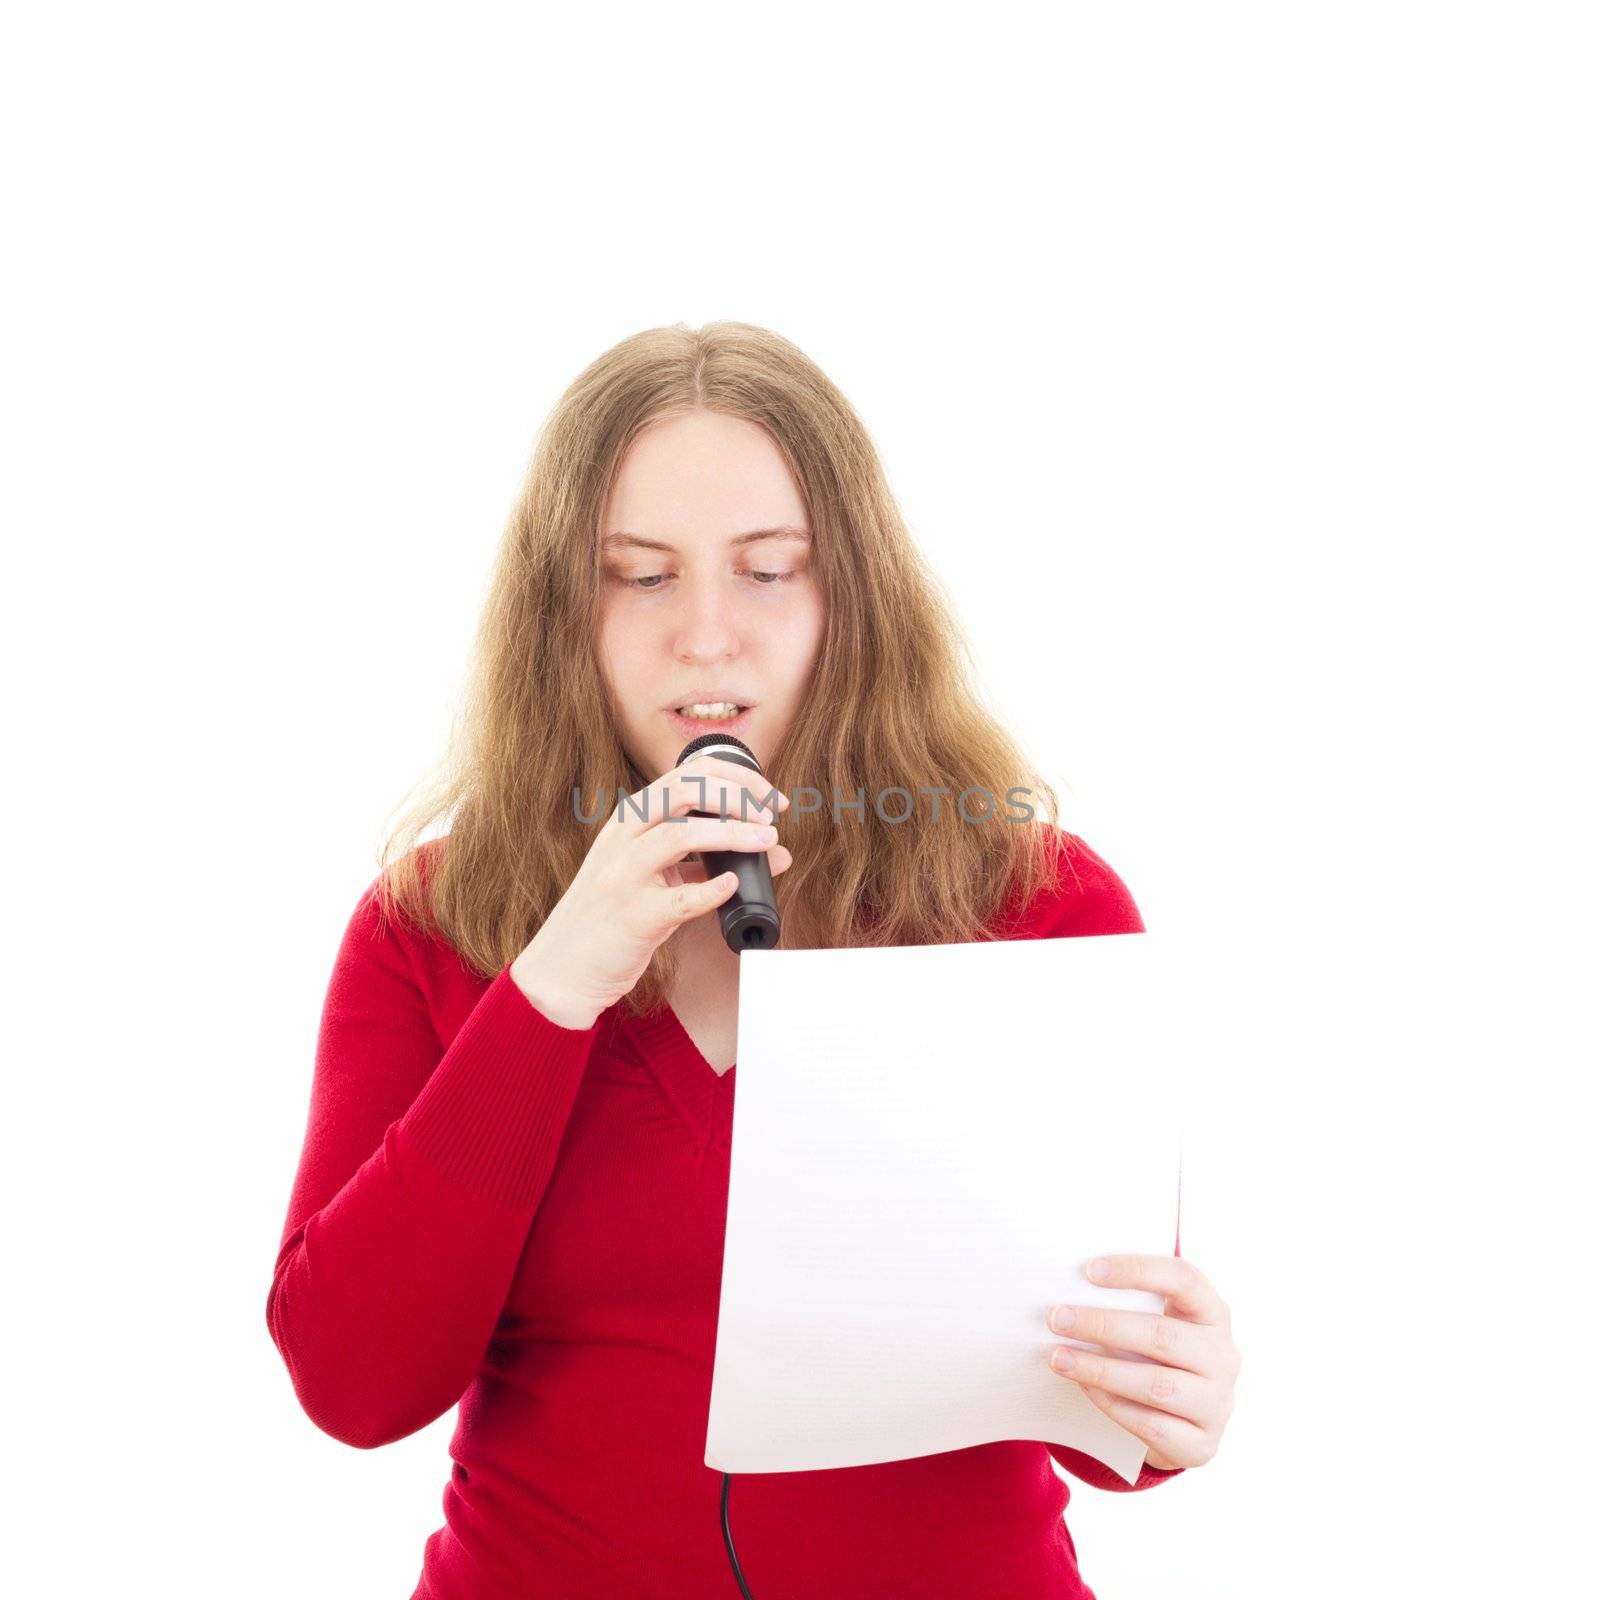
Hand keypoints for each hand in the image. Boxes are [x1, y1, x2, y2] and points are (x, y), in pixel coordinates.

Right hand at [510, 754, 793, 1027]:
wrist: (564, 967)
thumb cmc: (613, 917)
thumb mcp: (655, 877)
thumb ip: (707, 862)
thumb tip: (775, 852)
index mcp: (631, 819)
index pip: (688, 773)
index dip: (737, 777)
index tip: (770, 797)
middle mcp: (623, 838)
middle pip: (685, 790)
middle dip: (737, 795)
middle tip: (770, 815)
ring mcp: (624, 875)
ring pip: (680, 834)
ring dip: (732, 834)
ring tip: (766, 842)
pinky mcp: (632, 916)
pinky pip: (678, 897)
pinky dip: (711, 889)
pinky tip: (733, 885)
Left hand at [1046, 1254, 1239, 1470]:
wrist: (1181, 1424)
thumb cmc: (1156, 1356)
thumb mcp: (1154, 1322)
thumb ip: (1128, 1303)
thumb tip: (1067, 1286)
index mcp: (1213, 1313)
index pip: (1184, 1279)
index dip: (1138, 1270)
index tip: (1089, 1270)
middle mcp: (1223, 1357)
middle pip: (1163, 1335)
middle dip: (1104, 1325)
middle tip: (1057, 1319)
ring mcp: (1217, 1404)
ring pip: (1157, 1385)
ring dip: (1100, 1369)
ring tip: (1058, 1358)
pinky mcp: (1201, 1445)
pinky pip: (1152, 1425)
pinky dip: (1112, 1404)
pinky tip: (1083, 1387)